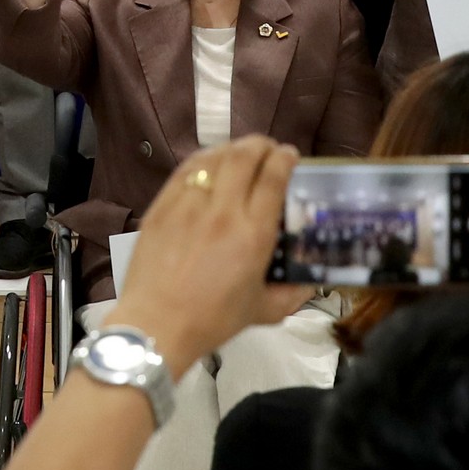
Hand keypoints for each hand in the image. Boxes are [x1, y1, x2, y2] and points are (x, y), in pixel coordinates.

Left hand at [107, 135, 305, 370]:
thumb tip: (311, 281)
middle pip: (245, 156)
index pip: (273, 178)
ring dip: (234, 147)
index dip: (285, 159)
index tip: (290, 156)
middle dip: (262, 145)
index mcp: (252, 234)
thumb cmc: (212, 320)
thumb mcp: (263, 311)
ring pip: (215, 157)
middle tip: (269, 150)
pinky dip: (204, 159)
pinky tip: (211, 161)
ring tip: (242, 151)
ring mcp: (188, 204)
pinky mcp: (162, 205)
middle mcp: (223, 211)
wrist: (156, 324)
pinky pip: (186, 169)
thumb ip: (292, 294)